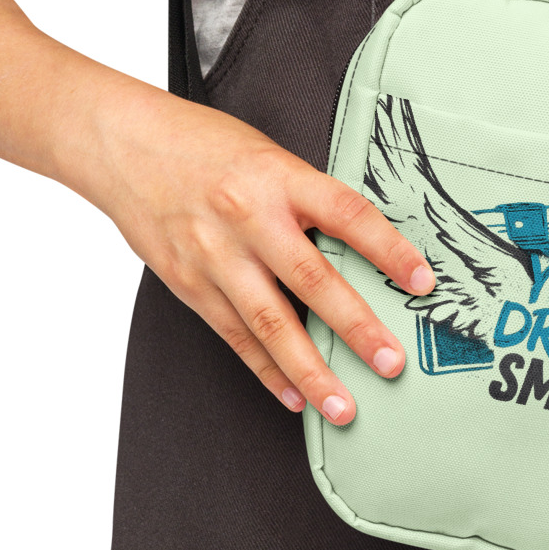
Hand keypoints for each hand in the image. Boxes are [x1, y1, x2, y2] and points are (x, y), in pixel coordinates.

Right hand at [79, 85, 434, 425]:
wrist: (126, 144)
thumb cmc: (203, 144)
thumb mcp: (267, 154)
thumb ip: (307, 199)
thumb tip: (358, 248)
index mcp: (278, 176)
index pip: (347, 213)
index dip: (389, 249)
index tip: (422, 280)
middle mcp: (248, 217)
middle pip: (313, 279)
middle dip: (356, 328)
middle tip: (391, 362)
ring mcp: (215, 255)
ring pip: (270, 324)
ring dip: (310, 370)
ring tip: (343, 406)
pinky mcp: (188, 283)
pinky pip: (234, 336)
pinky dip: (265, 371)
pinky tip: (293, 396)